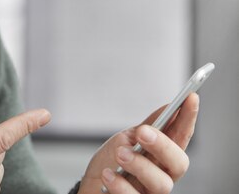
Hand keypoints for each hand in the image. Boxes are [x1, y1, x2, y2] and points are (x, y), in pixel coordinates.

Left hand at [79, 93, 199, 193]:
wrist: (90, 186)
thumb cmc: (110, 164)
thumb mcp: (125, 140)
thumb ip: (146, 128)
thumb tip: (167, 107)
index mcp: (161, 156)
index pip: (181, 136)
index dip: (188, 118)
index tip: (190, 98)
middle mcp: (162, 175)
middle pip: (179, 162)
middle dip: (162, 145)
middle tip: (142, 132)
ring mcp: (151, 192)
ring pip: (161, 184)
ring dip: (139, 165)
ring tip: (120, 154)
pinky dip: (119, 184)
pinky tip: (108, 175)